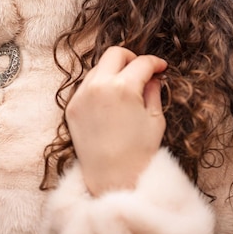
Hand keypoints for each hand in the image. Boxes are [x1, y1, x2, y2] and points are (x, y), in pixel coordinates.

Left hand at [66, 46, 167, 195]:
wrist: (112, 179)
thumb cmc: (139, 153)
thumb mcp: (155, 119)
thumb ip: (153, 91)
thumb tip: (153, 76)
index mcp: (123, 88)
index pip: (141, 63)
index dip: (155, 62)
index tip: (160, 67)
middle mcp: (99, 86)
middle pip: (115, 54)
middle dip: (131, 57)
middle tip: (141, 70)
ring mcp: (82, 96)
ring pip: (98, 67)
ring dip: (113, 70)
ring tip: (126, 87)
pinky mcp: (72, 107)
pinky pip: (86, 85)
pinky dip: (99, 85)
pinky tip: (110, 100)